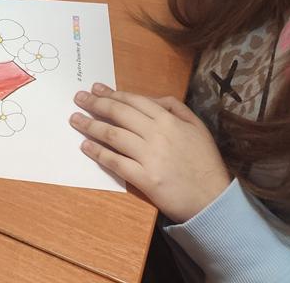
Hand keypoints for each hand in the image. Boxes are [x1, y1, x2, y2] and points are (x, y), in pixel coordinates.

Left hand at [70, 83, 230, 223]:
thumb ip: (174, 108)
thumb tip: (148, 99)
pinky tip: (85, 146)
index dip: (112, 94)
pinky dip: (97, 152)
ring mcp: (150, 157)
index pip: (133, 101)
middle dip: (95, 104)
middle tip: (78, 98)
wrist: (214, 200)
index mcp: (169, 120)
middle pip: (119, 114)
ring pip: (113, 135)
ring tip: (75, 119)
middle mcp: (157, 134)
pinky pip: (115, 162)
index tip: (95, 88)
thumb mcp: (197, 127)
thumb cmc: (204, 162)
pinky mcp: (144, 178)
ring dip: (90, 125)